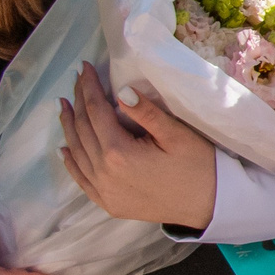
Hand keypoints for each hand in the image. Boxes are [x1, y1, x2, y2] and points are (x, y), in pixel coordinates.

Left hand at [57, 63, 217, 226]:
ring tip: (63, 106)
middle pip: (83, 129)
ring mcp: (103, 191)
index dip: (89, 87)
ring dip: (69, 127)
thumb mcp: (177, 135)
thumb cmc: (199, 167)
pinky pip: (81, 179)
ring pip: (77, 152)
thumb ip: (146, 113)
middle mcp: (104, 172)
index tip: (84, 67)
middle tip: (75, 80)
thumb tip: (121, 91)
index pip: (96, 111)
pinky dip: (70, 162)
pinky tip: (64, 148)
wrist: (210, 206)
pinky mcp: (108, 203)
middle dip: (77, 102)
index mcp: (119, 152)